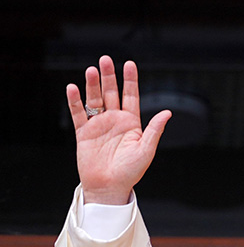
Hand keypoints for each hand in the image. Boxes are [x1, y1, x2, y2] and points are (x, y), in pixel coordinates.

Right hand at [66, 56, 170, 204]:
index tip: (129, 64)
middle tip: (105, 59)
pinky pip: (78, 114)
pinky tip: (73, 88)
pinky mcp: (84, 133)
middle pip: (111, 93)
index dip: (130, 80)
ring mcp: (99, 125)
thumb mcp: (146, 150)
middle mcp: (115, 121)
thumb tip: (168, 112)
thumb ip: (155, 130)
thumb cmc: (131, 172)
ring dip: (92, 85)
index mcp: (132, 123)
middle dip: (109, 76)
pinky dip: (75, 101)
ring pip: (95, 100)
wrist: (110, 187)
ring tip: (91, 70)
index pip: (131, 96)